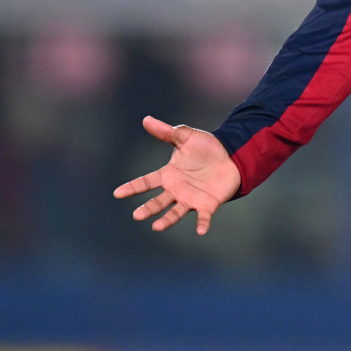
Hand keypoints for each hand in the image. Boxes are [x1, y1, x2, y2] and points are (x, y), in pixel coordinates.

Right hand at [113, 116, 240, 234]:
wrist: (232, 155)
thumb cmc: (206, 148)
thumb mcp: (186, 137)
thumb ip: (167, 132)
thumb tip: (146, 119)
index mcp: (169, 175)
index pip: (146, 182)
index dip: (132, 187)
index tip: (118, 193)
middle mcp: (176, 190)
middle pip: (158, 202)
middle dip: (148, 209)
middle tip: (137, 215)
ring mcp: (191, 198)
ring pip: (175, 212)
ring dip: (167, 220)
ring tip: (157, 227)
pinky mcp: (208, 204)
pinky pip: (203, 216)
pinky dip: (202, 223)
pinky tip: (201, 231)